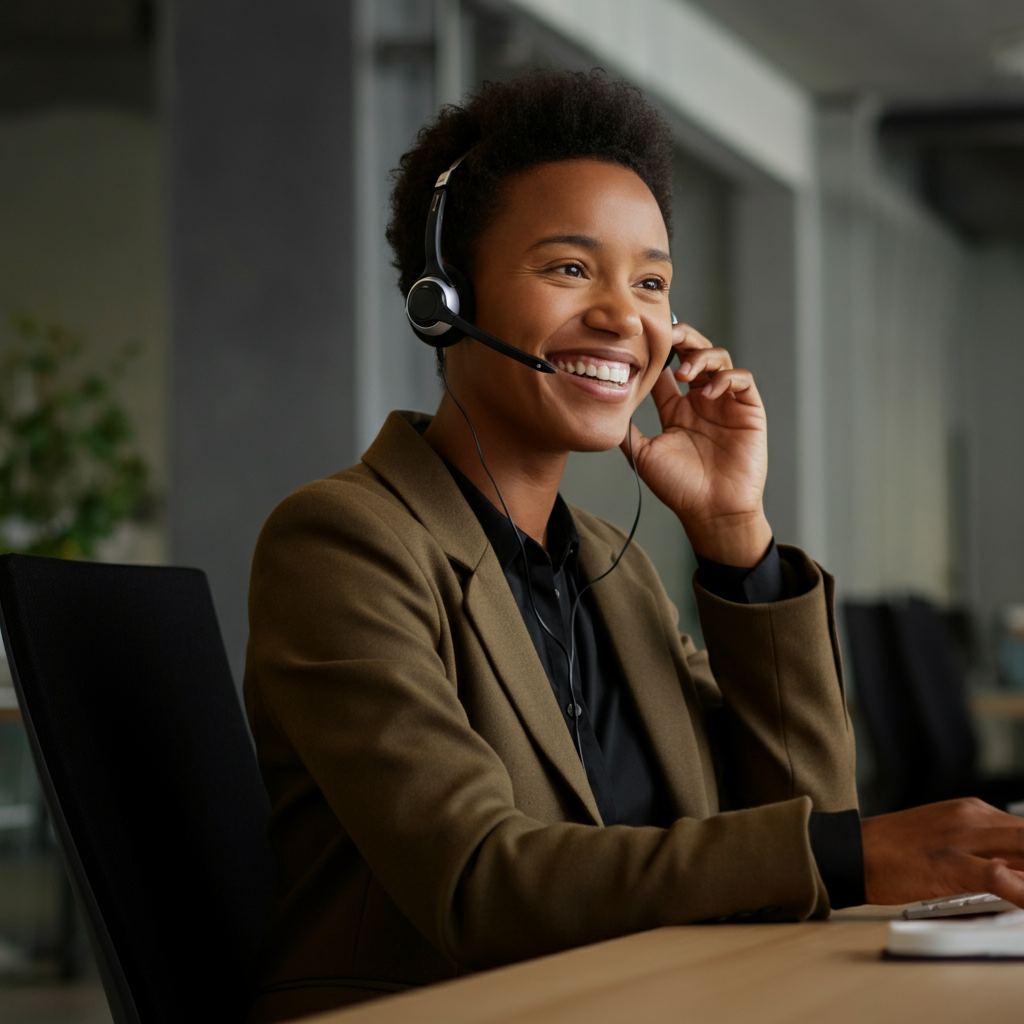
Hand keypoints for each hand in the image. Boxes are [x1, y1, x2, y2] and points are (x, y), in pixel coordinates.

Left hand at [621, 322, 770, 565]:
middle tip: (667, 334)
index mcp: (677, 408)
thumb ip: (626, 430)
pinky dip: (726, 377)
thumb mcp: (643, 454)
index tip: (643, 340)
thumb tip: (601, 408)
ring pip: (719, 358)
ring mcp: (726, 404)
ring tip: (684, 373)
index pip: (668, 367)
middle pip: (695, 352)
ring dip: (701, 357)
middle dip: (682, 337)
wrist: (710, 512)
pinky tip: (707, 392)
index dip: (659, 350)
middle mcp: (701, 401)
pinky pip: (742, 379)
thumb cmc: (679, 488)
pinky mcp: (748, 411)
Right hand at [862, 798, 1023, 906]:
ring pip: (1023, 847)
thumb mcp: (945, 842)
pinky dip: (1021, 890)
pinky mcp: (948, 863)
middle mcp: (971, 817)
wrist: (852, 851)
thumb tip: (1019, 875)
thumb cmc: (893, 853)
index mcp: (971, 811)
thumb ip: (986, 854)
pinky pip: (998, 875)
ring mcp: (960, 838)